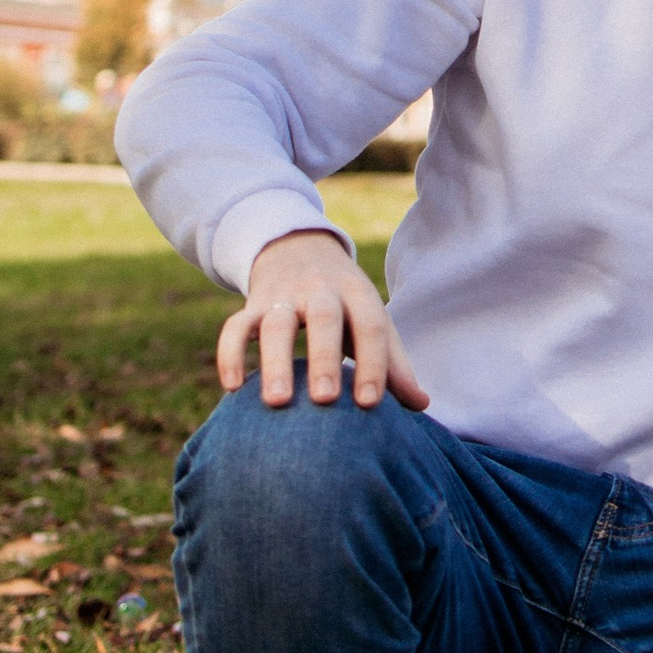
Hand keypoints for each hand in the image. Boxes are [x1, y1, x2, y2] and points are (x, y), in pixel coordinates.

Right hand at [219, 228, 429, 413]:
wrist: (299, 247)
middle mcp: (321, 290)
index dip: (372, 363)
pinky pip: (235, 325)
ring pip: (276, 324)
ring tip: (277, 402)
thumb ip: (394, 362)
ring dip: (276, 362)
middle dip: (324, 358)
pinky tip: (234, 389)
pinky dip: (231, 354)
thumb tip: (422, 405)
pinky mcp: (252, 304)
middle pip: (324, 319)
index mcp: (358, 294)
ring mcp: (283, 296)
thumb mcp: (372, 319)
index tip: (370, 404)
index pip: (371, 325)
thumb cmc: (345, 302)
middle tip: (324, 400)